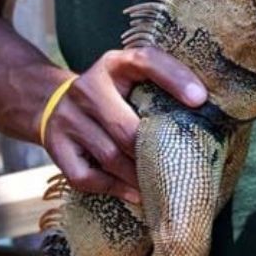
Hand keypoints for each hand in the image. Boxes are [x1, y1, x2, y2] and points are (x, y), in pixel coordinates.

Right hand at [41, 49, 207, 202]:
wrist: (49, 100)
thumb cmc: (110, 94)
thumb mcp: (130, 79)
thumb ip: (159, 90)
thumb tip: (206, 116)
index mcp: (114, 64)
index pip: (145, 61)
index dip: (174, 78)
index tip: (200, 99)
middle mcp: (88, 87)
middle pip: (127, 126)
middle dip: (156, 149)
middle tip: (185, 165)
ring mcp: (68, 118)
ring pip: (110, 156)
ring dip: (140, 176)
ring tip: (165, 188)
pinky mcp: (56, 146)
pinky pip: (86, 177)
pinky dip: (115, 188)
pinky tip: (136, 194)